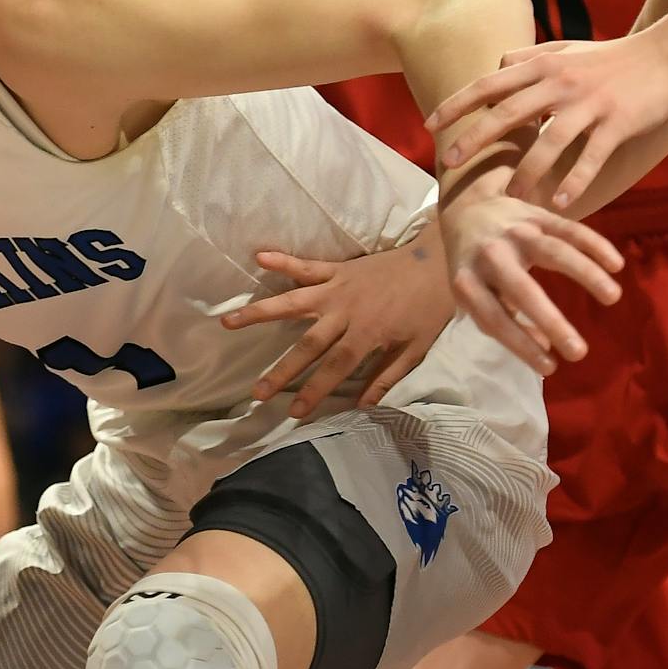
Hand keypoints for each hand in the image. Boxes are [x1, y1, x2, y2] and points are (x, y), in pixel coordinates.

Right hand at [223, 241, 454, 416]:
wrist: (439, 263)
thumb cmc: (429, 308)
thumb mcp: (416, 349)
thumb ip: (387, 377)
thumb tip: (364, 407)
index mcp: (367, 334)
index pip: (335, 368)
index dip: (314, 390)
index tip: (293, 412)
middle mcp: (345, 312)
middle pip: (308, 344)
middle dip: (281, 370)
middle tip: (256, 391)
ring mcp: (337, 288)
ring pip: (293, 302)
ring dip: (260, 312)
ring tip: (228, 321)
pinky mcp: (337, 269)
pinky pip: (306, 266)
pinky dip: (283, 260)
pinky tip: (258, 256)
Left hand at [432, 33, 667, 207]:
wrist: (667, 55)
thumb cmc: (612, 57)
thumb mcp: (566, 49)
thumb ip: (531, 57)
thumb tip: (498, 62)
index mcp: (543, 67)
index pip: (490, 84)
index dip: (458, 104)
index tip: (430, 125)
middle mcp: (561, 84)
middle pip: (508, 112)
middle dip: (476, 138)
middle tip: (450, 163)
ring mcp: (590, 103)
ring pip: (550, 141)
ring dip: (527, 170)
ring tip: (510, 196)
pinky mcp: (618, 122)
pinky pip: (591, 156)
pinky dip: (575, 180)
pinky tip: (560, 203)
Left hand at [439, 184, 624, 370]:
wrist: (466, 210)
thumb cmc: (475, 265)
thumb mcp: (476, 294)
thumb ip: (504, 321)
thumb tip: (543, 351)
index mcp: (467, 282)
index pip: (494, 320)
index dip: (521, 345)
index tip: (550, 367)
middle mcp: (490, 256)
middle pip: (523, 290)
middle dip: (551, 321)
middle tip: (579, 352)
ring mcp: (515, 232)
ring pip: (555, 252)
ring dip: (586, 274)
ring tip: (613, 297)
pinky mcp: (537, 215)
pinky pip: (570, 230)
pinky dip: (595, 245)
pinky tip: (616, 265)